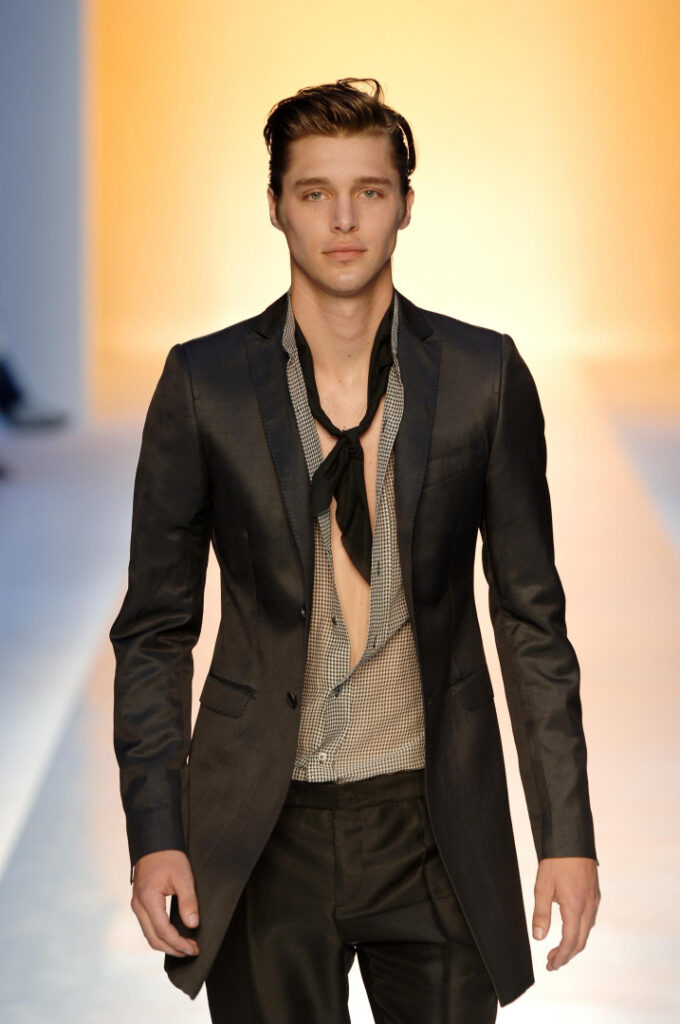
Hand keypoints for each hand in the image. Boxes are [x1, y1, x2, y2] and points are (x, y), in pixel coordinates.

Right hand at [130, 849, 200, 956]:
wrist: (155, 841)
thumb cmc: (169, 856)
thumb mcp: (184, 877)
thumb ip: (188, 902)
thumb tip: (192, 924)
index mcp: (148, 899)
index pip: (164, 931)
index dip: (179, 943)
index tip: (194, 948)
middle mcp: (138, 905)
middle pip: (154, 938)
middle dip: (173, 949)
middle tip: (191, 951)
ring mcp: (137, 904)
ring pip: (149, 934)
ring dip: (166, 944)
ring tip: (184, 947)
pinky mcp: (139, 902)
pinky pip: (148, 926)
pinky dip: (160, 935)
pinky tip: (173, 936)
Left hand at [532, 856, 599, 970]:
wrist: (572, 838)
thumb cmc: (556, 860)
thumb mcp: (542, 886)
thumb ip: (541, 913)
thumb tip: (538, 937)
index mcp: (576, 907)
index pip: (570, 942)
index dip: (561, 957)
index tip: (550, 965)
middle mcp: (589, 907)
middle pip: (581, 941)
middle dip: (567, 955)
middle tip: (552, 962)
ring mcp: (594, 900)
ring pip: (586, 931)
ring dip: (574, 943)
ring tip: (558, 949)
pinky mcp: (594, 893)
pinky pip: (589, 919)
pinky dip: (579, 931)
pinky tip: (569, 929)